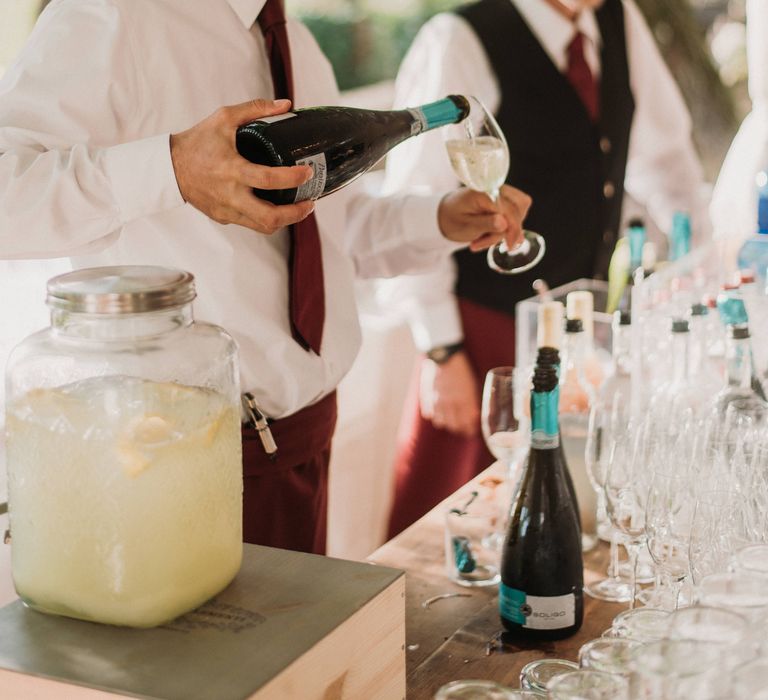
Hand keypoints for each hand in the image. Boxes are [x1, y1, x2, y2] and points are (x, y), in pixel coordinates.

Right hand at [170, 99, 315, 232]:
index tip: (308, 172)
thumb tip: (285, 105)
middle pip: (270, 217)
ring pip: (263, 227)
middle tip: (309, 202)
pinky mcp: (223, 217)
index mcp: (232, 170)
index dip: (293, 178)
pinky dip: (267, 218)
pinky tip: (276, 206)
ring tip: (298, 207)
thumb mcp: (223, 118)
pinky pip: (251, 223)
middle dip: (296, 213)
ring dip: (286, 220)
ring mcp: (227, 210)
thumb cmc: (197, 142)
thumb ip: (255, 110)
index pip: (269, 179)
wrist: (168, 167)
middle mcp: (230, 195)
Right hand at [419, 351, 479, 436]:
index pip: (466, 423)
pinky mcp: (426, 397)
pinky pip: (429, 414)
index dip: (469, 430)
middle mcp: (450, 403)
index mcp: (464, 400)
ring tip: (448, 420)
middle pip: (453, 426)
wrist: (444, 355)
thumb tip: (474, 415)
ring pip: (440, 422)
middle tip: (461, 428)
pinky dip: (434, 415)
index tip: (470, 432)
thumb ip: (471, 402)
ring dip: (445, 423)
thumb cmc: (461, 368)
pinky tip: (437, 411)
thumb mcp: (471, 384)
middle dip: (458, 429)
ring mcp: (437, 401)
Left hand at [437, 185, 531, 251]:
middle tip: (482, 242)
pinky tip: (488, 234)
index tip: (510, 246)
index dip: (513, 228)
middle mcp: (496, 188)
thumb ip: (485, 224)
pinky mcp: (506, 200)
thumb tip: (505, 223)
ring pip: (518, 212)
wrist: (447, 215)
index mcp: (483, 192)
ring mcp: (502, 193)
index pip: (508, 208)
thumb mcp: (465, 226)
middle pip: (518, 209)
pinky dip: (505, 228)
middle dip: (506, 230)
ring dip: (504, 231)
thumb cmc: (453, 220)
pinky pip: (515, 215)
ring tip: (481, 238)